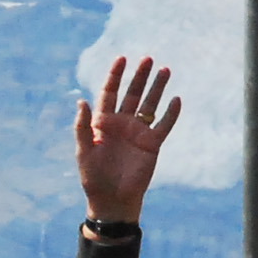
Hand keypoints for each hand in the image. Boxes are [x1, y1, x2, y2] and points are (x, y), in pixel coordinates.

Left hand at [75, 55, 179, 224]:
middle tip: (148, 58)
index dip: (115, 76)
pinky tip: (176, 100)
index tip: (121, 58)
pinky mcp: (152, 144)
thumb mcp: (84, 150)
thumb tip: (81, 101)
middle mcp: (122, 123)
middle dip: (139, 76)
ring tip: (165, 70)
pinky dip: (170, 114)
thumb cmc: (93, 176)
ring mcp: (138, 132)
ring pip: (150, 105)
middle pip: (132, 94)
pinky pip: (163, 125)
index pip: (109, 93)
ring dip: (157, 88)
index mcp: (103, 122)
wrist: (112, 199)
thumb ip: (82, 126)